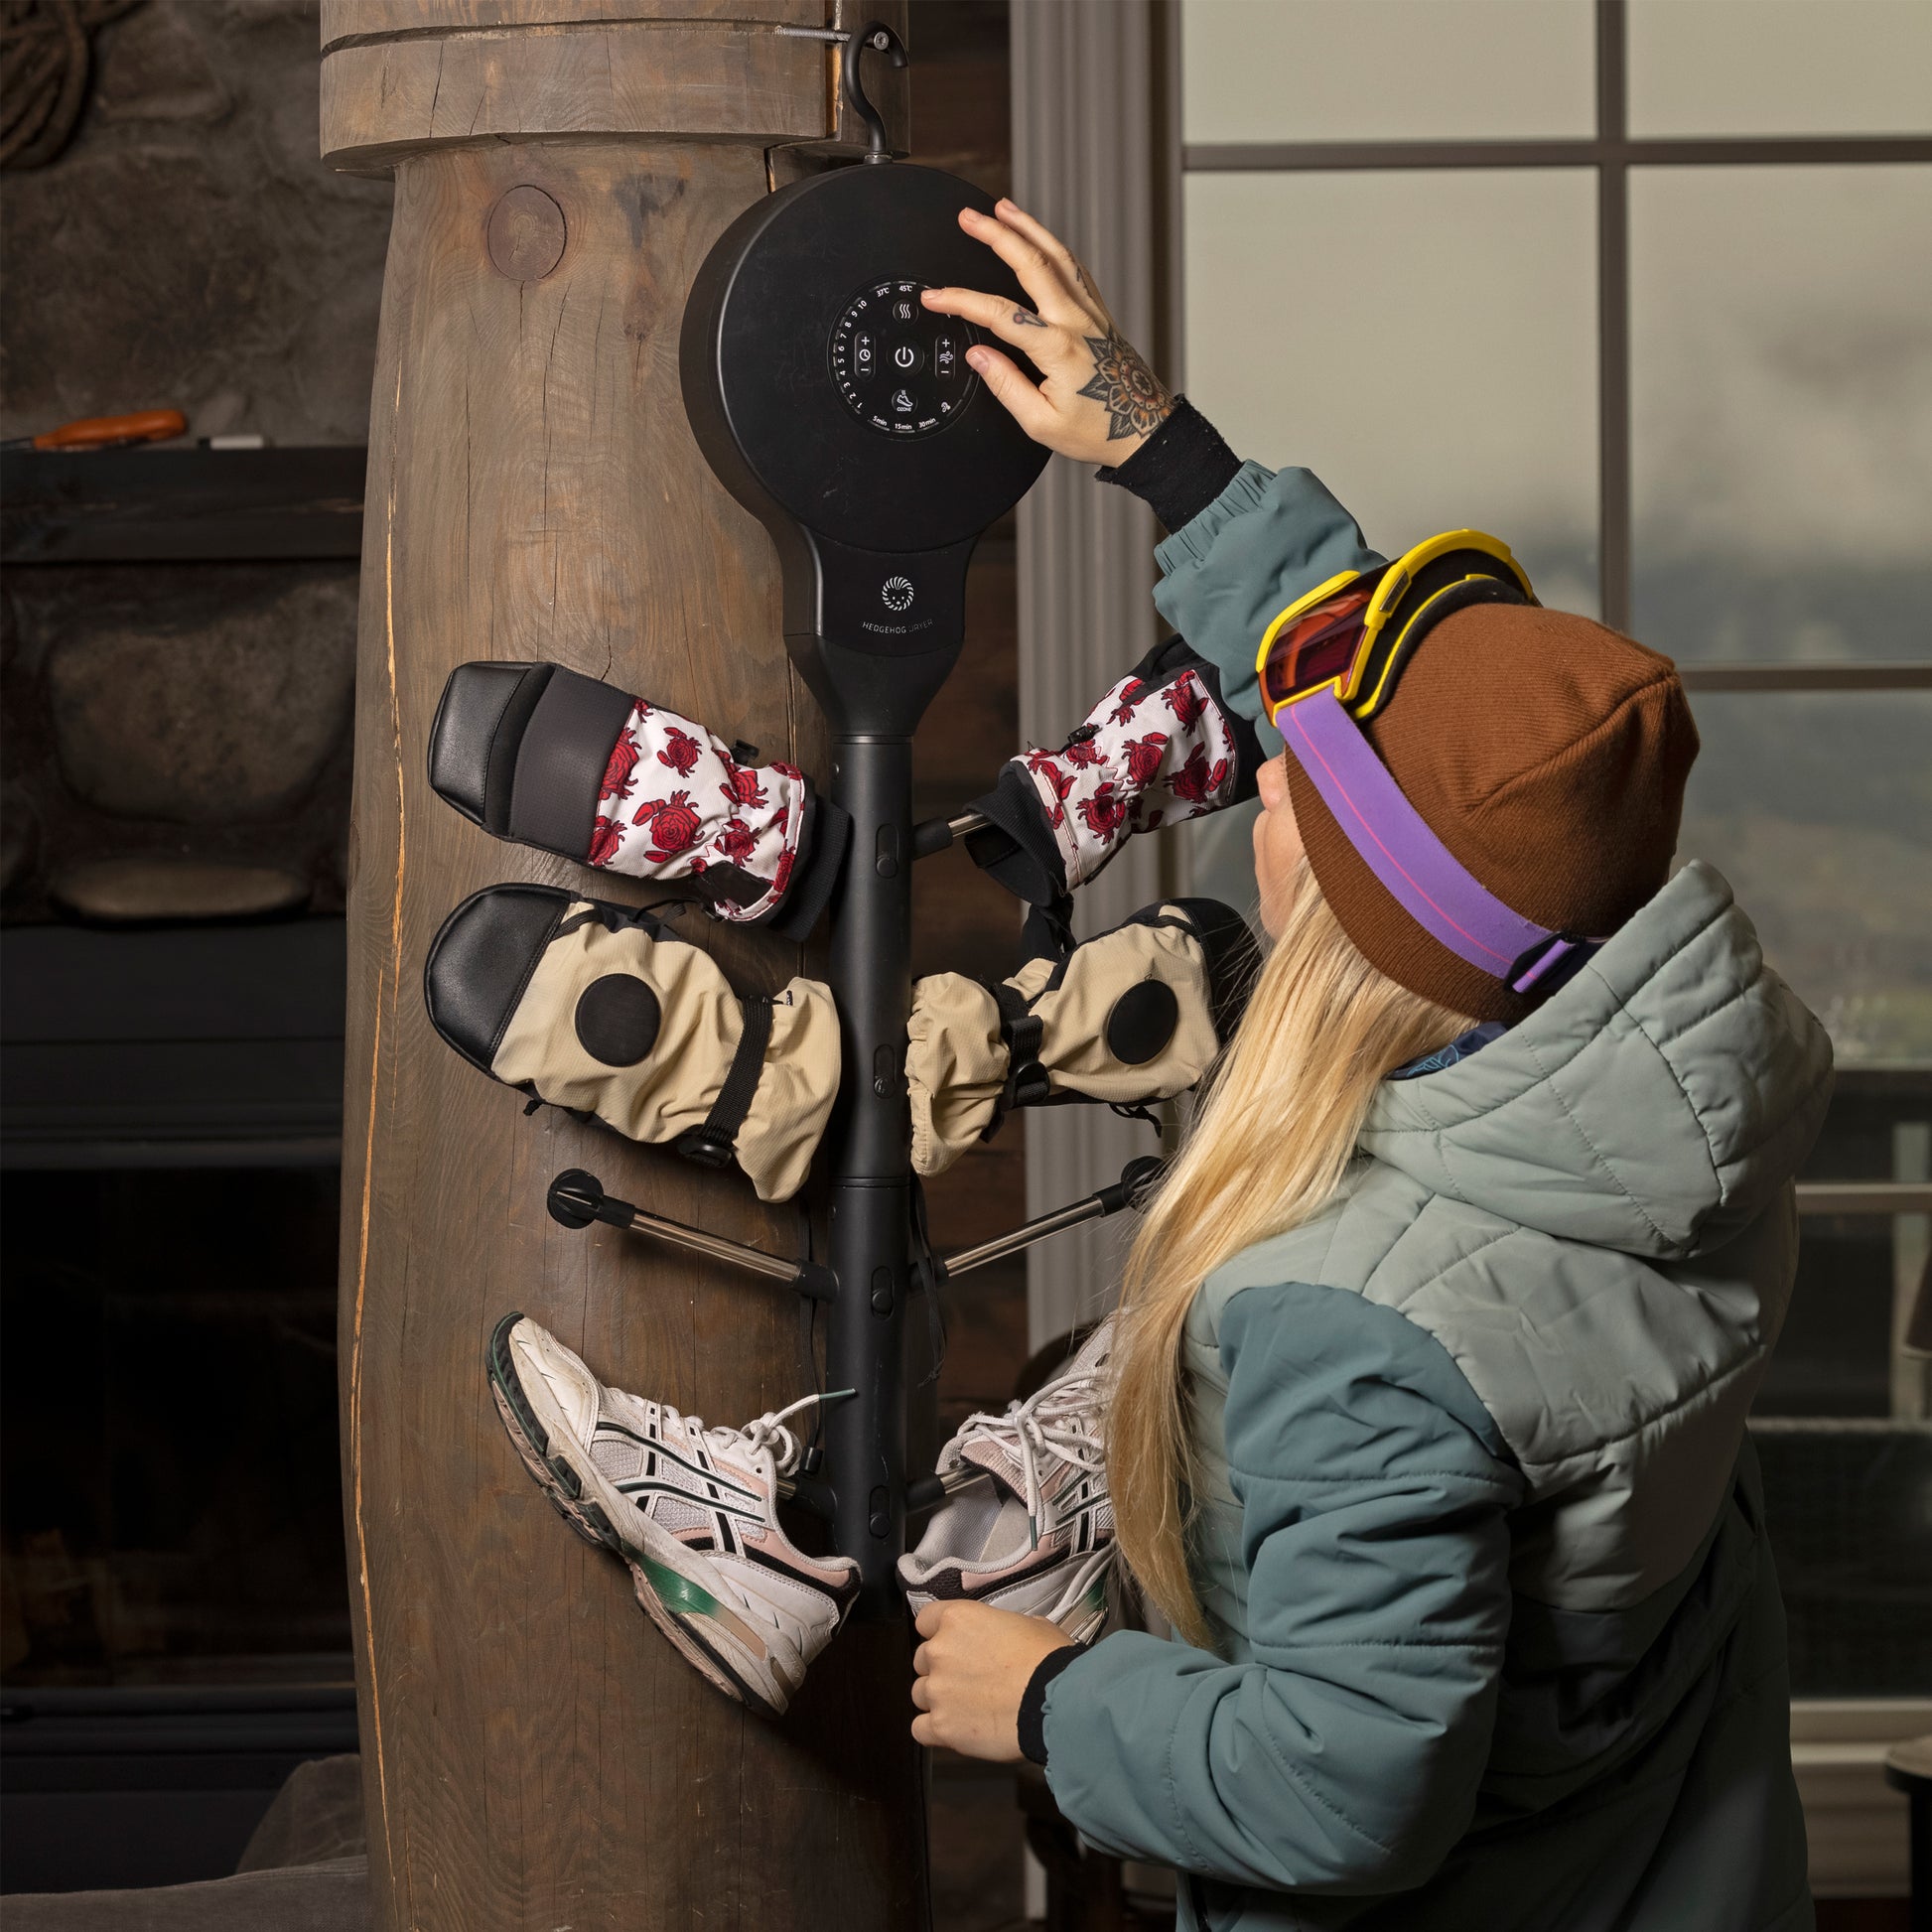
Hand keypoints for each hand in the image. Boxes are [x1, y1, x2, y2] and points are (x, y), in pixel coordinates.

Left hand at [910, 1600, 1070, 1761]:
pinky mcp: (940, 1727)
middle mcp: (939, 1651)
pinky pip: (919, 1729)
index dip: (940, 1634)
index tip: (956, 1645)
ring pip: (920, 1694)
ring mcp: (937, 1691)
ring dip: (938, 1699)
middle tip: (968, 1679)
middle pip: (922, 1659)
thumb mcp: (1029, 1624)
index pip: (926, 1621)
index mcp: (956, 1619)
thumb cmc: (1048, 1659)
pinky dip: (934, 1730)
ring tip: (967, 1708)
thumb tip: (1003, 1638)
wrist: (1055, 1701)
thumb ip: (1000, 1628)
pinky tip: (956, 1730)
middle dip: (941, 1668)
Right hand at [922, 200, 1174, 466]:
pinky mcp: (1100, 314)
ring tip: (1001, 208)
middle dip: (996, 234)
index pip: (999, 313)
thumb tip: (979, 357)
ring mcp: (1091, 313)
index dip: (961, 300)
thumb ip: (1006, 386)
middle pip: (1031, 262)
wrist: (1144, 431)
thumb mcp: (1042, 423)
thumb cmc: (1098, 431)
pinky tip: (1039, 237)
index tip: (936, 297)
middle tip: (969, 217)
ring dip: (1028, 227)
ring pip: (1057, 255)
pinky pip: (1074, 269)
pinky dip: (1053, 246)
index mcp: (1057, 349)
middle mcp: (1076, 322)